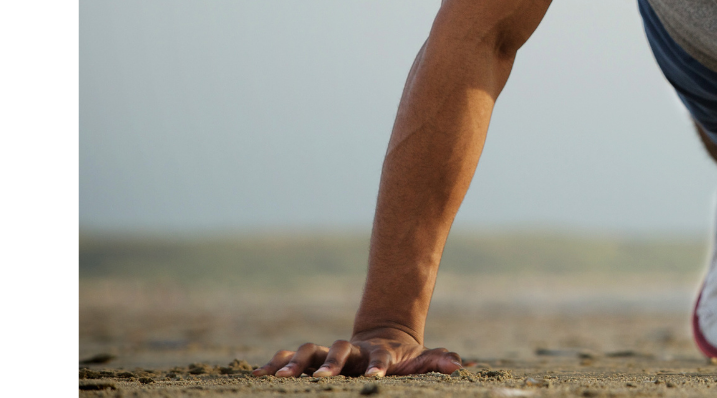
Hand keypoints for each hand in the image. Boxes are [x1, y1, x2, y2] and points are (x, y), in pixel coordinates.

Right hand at [251, 330, 462, 377]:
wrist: (382, 337)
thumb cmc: (402, 357)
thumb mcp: (421, 360)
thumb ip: (437, 361)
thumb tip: (459, 365)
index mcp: (377, 352)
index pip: (379, 357)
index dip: (378, 366)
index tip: (376, 377)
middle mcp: (350, 350)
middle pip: (338, 350)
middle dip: (330, 364)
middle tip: (323, 378)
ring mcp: (329, 353)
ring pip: (309, 352)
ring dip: (295, 363)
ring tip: (279, 378)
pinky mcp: (312, 359)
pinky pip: (289, 359)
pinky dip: (274, 365)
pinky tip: (257, 376)